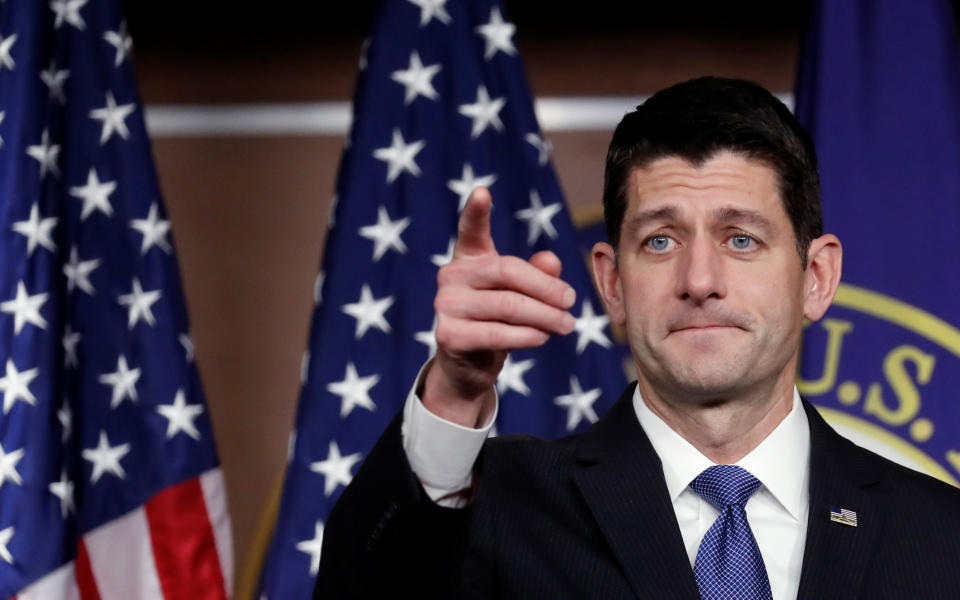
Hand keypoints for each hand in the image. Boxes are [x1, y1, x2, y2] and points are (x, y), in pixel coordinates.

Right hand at [422, 187, 576, 426]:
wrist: (468, 368)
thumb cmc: (498, 323)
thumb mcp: (520, 296)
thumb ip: (537, 275)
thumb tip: (551, 259)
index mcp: (468, 259)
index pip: (470, 230)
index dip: (475, 211)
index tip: (483, 191)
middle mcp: (451, 276)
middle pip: (508, 271)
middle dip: (547, 288)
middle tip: (571, 301)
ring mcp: (445, 306)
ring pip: (508, 305)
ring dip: (545, 316)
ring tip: (567, 324)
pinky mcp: (448, 335)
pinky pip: (498, 333)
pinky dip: (527, 336)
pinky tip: (542, 337)